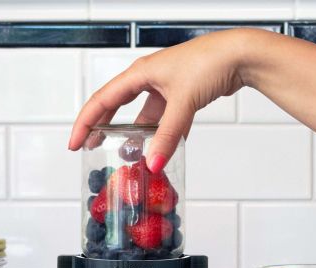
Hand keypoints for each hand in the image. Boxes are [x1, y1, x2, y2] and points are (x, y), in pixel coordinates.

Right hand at [68, 28, 252, 172]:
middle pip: (116, 105)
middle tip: (90, 148)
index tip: (75, 143)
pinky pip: (165, 119)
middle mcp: (149, 78)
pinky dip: (163, 135)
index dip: (85, 123)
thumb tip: (153, 163)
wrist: (241, 56)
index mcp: (140, 74)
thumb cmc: (209, 63)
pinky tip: (164, 150)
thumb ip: (167, 136)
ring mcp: (167, 86)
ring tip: (129, 155)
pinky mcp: (183, 94)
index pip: (102, 100)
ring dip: (137, 135)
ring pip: (144, 115)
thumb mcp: (183, 103)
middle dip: (102, 127)